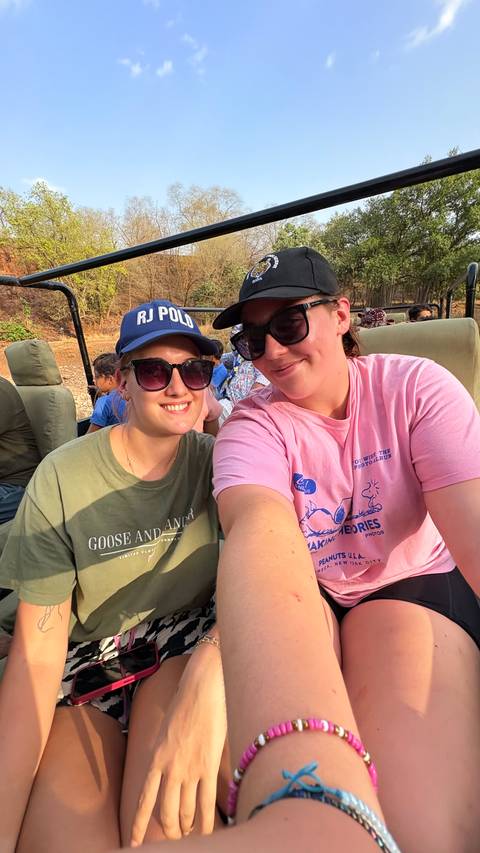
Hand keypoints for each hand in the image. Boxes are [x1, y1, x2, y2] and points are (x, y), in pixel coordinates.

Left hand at [130, 646, 225, 844]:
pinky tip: (207, 832)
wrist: (203, 687)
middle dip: (170, 830)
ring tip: (191, 833)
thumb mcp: (165, 731)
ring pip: (185, 812)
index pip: (144, 800)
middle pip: (166, 813)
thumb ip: (164, 754)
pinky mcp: (209, 766)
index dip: (139, 825)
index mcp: (155, 758)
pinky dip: (207, 822)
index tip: (135, 843)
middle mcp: (169, 768)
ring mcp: (189, 769)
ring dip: (187, 827)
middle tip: (175, 837)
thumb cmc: (185, 704)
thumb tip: (167, 771)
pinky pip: (206, 803)